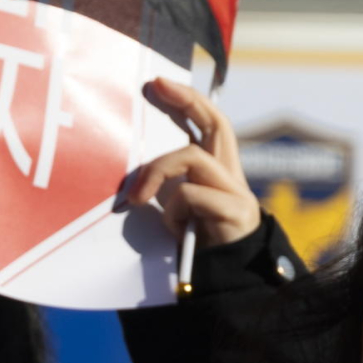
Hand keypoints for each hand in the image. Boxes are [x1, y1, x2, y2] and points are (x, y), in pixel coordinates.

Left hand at [127, 77, 259, 248]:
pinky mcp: (235, 211)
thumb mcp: (173, 207)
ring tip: (137, 200)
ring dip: (157, 173)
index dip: (188, 101)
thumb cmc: (193, 245)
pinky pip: (192, 195)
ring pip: (192, 157)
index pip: (209, 124)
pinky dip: (173, 211)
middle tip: (157, 86)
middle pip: (218, 124)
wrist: (227, 280)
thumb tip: (126, 163)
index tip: (160, 82)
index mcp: (216, 172)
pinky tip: (174, 229)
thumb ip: (163, 185)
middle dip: (187, 100)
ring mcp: (236, 191)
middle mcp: (230, 175)